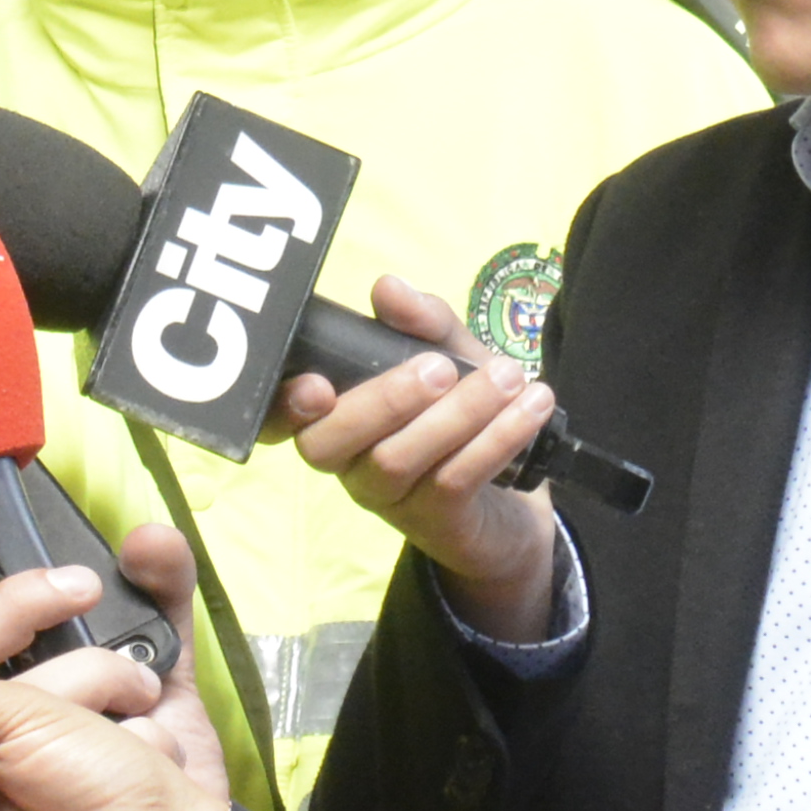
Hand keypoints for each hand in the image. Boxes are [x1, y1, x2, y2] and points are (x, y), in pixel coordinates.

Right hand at [278, 276, 562, 643]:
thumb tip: (388, 288)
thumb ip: (420, 323)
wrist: (513, 499)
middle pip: (328, 442)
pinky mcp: (433, 521)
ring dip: (458, 414)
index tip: (318, 384)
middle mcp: (345, 460)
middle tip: (443, 368)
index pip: (278, 419)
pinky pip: (452, 481)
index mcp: (333, 414)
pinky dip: (497, 438)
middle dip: (384, 399)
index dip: (283, 406)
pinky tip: (532, 407)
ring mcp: (385, 496)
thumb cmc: (462, 414)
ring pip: (395, 460)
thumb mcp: (449, 355)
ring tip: (509, 377)